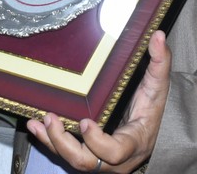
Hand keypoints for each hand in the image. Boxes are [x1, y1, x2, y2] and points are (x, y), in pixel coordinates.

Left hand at [27, 31, 170, 172]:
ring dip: (52, 142)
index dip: (96, 141)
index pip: (114, 152)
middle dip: (65, 143)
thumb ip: (160, 62)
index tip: (84, 121)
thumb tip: (158, 35)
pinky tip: (35, 125)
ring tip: (38, 121)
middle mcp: (116, 160)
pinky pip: (66, 154)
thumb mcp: (159, 85)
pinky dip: (48, 141)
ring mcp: (100, 161)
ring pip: (73, 161)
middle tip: (52, 118)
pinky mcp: (88, 156)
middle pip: (87, 162)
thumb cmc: (154, 107)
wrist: (153, 128)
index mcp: (133, 142)